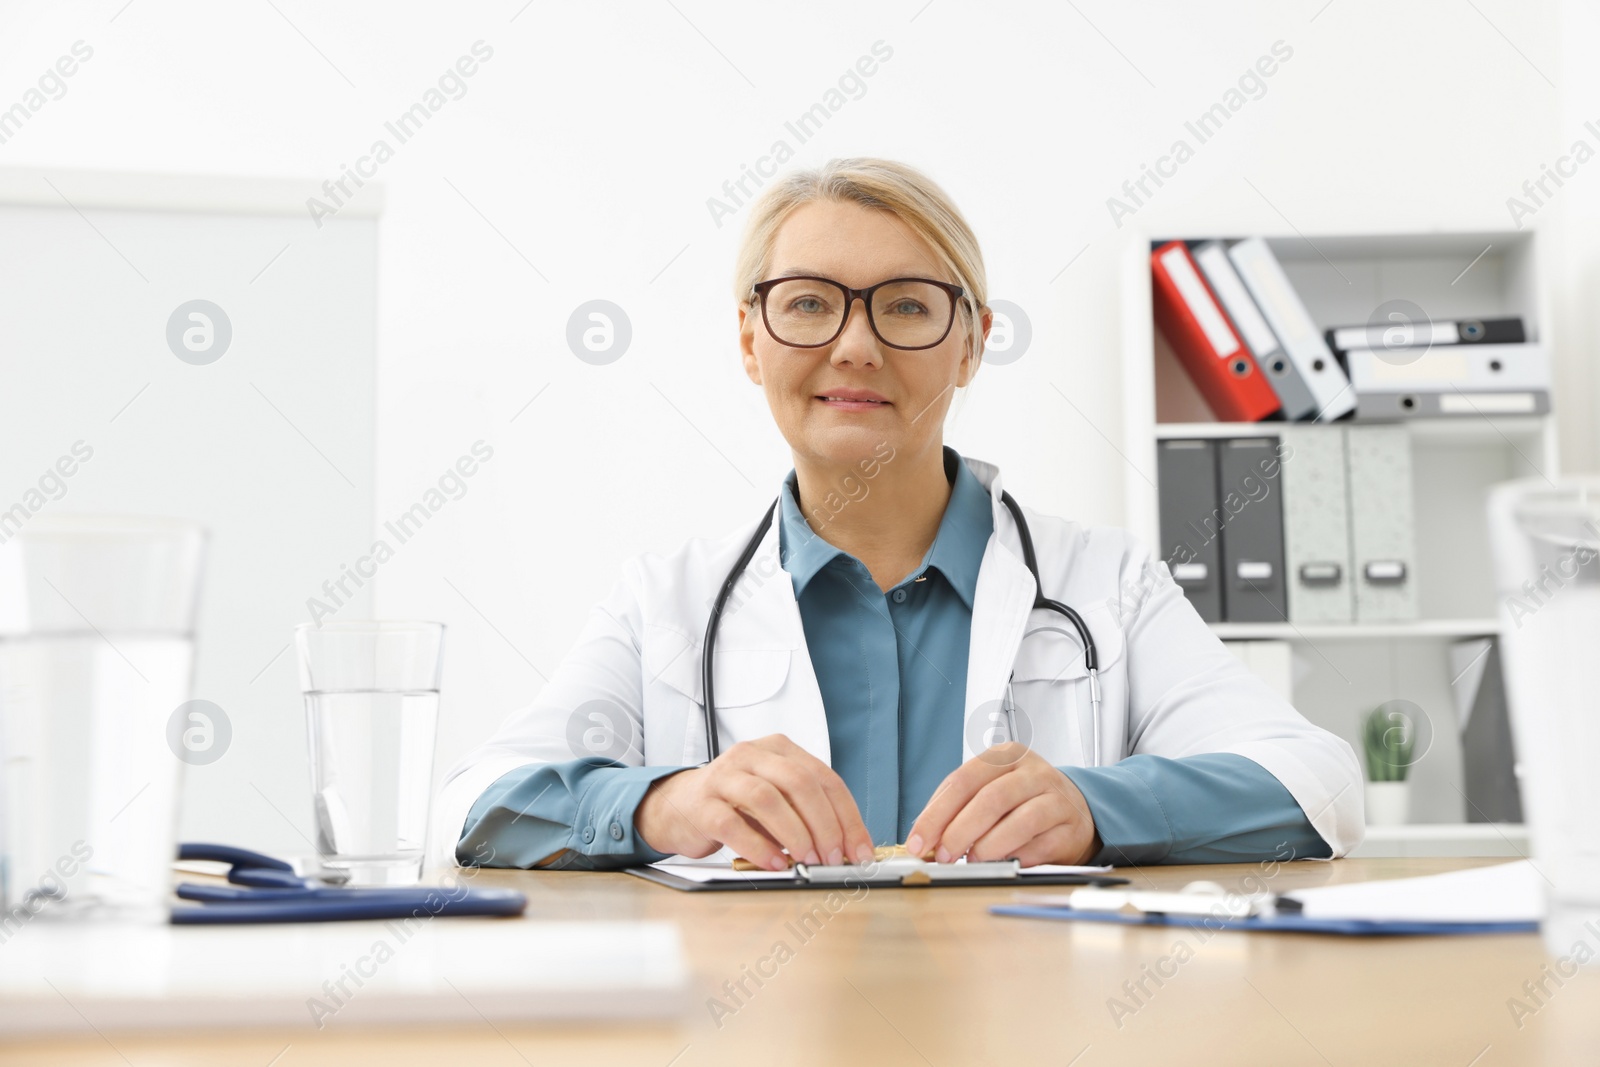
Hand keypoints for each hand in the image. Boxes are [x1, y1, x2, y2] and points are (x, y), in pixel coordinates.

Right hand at [634, 733, 875, 870]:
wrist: (678, 806)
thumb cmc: (735, 804)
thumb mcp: (777, 800)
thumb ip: (807, 814)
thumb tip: (845, 848)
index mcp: (778, 749)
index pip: (824, 778)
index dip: (846, 816)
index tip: (859, 850)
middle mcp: (752, 754)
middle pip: (799, 783)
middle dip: (824, 825)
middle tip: (833, 858)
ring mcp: (724, 775)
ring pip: (768, 798)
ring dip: (794, 834)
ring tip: (806, 860)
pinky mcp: (703, 803)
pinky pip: (734, 824)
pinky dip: (759, 847)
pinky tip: (774, 864)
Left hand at [905, 742, 1099, 865]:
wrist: (1074, 809)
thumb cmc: (1020, 800)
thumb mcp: (987, 791)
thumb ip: (955, 810)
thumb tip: (924, 840)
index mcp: (1003, 756)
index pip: (963, 781)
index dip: (936, 814)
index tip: (919, 842)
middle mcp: (1031, 772)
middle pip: (990, 799)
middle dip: (960, 831)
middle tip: (943, 856)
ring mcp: (1055, 797)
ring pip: (1020, 821)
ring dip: (990, 846)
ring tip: (973, 860)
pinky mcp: (1070, 826)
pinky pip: (1042, 845)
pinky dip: (1018, 857)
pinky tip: (1004, 863)